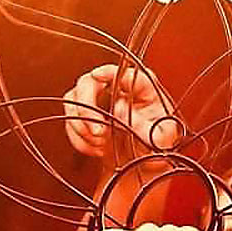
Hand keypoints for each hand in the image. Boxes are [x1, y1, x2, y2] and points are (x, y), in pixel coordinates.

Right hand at [64, 64, 180, 159]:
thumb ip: (145, 125)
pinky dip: (79, 138)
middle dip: (87, 107)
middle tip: (98, 131)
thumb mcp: (162, 138)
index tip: (97, 76)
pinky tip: (95, 148)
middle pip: (88, 82)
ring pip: (73, 100)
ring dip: (81, 126)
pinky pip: (70, 121)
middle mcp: (117, 87)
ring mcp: (98, 98)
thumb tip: (119, 110)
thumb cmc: (156, 142)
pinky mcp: (84, 113)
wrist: (144, 159)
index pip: (122, 72)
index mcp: (141, 86)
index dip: (107, 71)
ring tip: (101, 143)